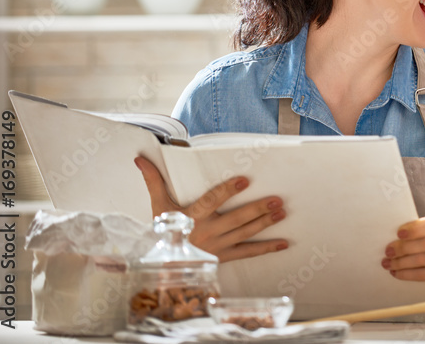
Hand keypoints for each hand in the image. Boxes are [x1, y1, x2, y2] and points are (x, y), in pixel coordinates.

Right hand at [135, 155, 287, 262]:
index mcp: (192, 217)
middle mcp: (207, 232)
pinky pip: (248, 253)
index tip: (244, 181)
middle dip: (257, 209)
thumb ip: (154, 181)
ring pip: (245, 233)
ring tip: (281, 212)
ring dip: (264, 223)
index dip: (227, 191)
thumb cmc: (163, 232)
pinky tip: (283, 243)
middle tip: (276, 200)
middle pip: (236, 219)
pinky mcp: (225, 257)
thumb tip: (141, 159)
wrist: (163, 266)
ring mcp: (218, 246)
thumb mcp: (158, 206)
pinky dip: (266, 248)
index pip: (212, 201)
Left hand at [382, 216, 424, 296]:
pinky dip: (407, 274)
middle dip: (403, 248)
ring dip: (401, 262)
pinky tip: (396, 273)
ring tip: (387, 264)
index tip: (398, 233)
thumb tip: (390, 237)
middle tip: (388, 252)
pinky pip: (424, 275)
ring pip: (423, 260)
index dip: (416, 229)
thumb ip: (415, 234)